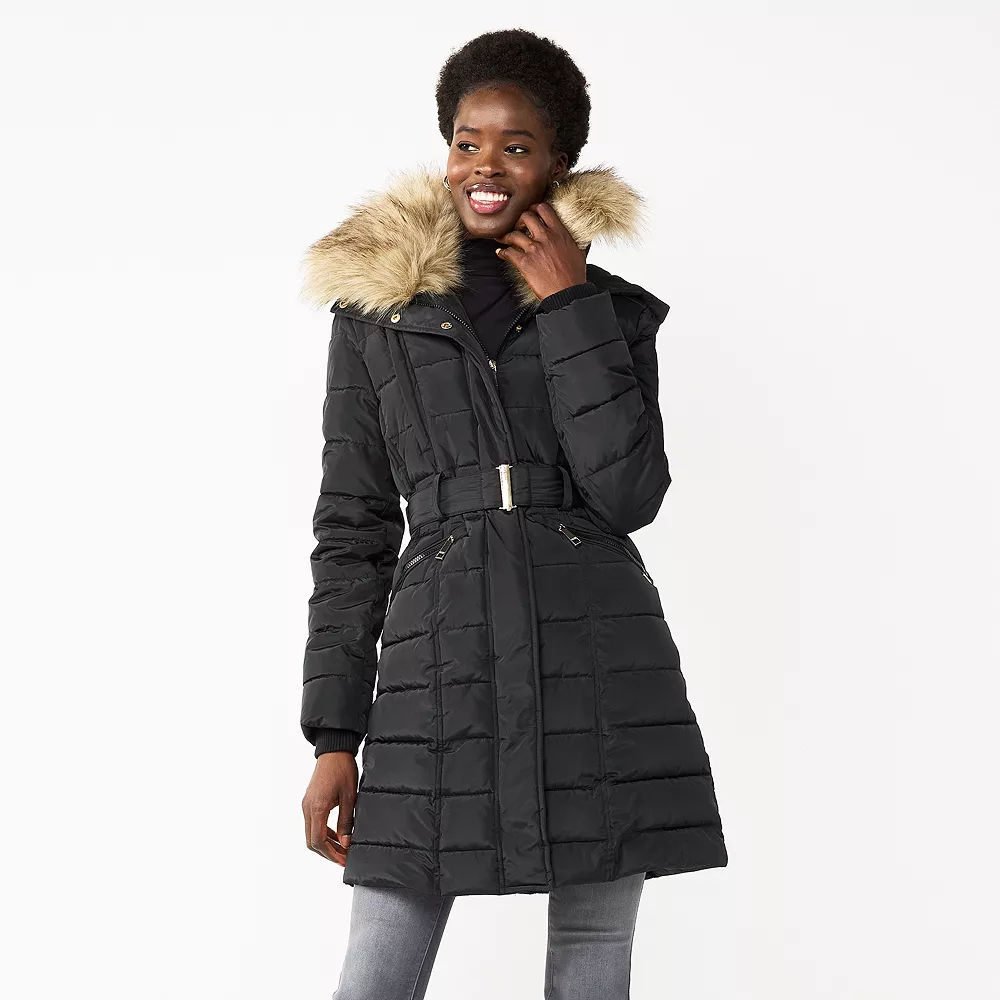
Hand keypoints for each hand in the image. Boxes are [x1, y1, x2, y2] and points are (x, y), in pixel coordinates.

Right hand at [302, 752, 357, 866]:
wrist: (334, 749)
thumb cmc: (343, 769)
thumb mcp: (349, 797)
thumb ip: (346, 822)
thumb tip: (346, 844)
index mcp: (317, 808)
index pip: (318, 841)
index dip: (331, 854)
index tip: (344, 861)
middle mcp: (307, 808)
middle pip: (312, 841)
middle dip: (328, 853)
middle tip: (344, 859)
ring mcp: (306, 805)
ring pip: (312, 833)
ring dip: (326, 844)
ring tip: (342, 851)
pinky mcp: (309, 801)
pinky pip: (314, 823)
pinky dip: (324, 833)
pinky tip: (337, 836)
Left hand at [494, 202, 587, 299]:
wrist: (568, 293)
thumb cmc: (574, 276)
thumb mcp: (578, 252)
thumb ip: (570, 241)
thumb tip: (571, 238)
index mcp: (560, 233)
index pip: (544, 209)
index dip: (534, 208)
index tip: (530, 213)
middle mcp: (546, 238)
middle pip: (526, 216)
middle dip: (518, 220)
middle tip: (516, 226)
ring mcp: (534, 249)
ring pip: (514, 234)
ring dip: (506, 236)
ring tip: (503, 239)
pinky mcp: (525, 263)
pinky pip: (508, 253)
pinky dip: (502, 252)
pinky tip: (501, 253)